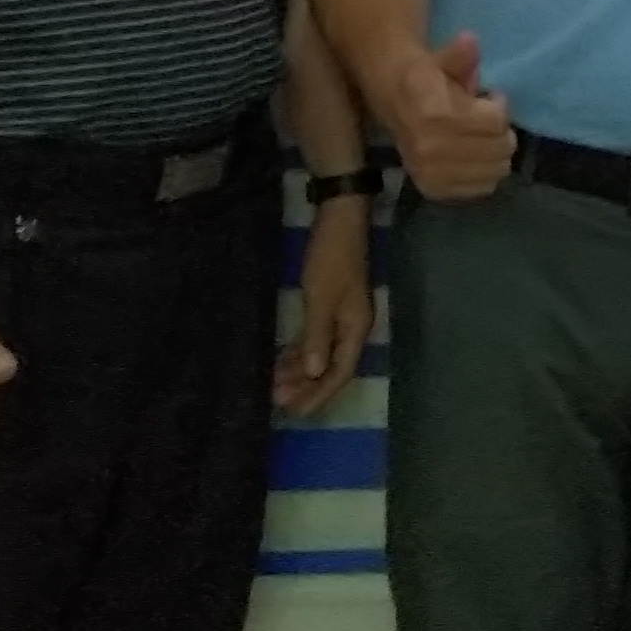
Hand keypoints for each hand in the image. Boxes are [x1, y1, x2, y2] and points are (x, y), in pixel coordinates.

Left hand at [275, 197, 374, 414]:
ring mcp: (341, 317)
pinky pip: (315, 339)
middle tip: (277, 400)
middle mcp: (352, 327)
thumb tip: (313, 373)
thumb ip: (317, 337)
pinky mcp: (329, 306)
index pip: (341, 372)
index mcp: (356, 328)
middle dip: (307, 387)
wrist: (338, 220)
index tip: (295, 411)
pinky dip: (299, 352)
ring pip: (321, 354)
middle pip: (332, 367)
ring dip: (300, 372)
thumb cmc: (331, 259)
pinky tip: (281, 362)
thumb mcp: (321, 298)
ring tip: (274, 386)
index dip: (319, 394)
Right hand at [382, 32, 516, 203]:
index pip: (497, 122)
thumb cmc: (427, 78)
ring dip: (496, 152)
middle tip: (489, 120)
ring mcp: (432, 174)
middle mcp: (434, 149)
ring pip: (495, 170)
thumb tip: (470, 40)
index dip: (499, 106)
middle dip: (501, 131)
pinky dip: (485, 173)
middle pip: (500, 148)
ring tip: (481, 137)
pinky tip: (474, 156)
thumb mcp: (445, 59)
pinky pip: (481, 188)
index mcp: (438, 115)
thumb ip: (461, 54)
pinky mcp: (434, 189)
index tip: (490, 97)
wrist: (394, 101)